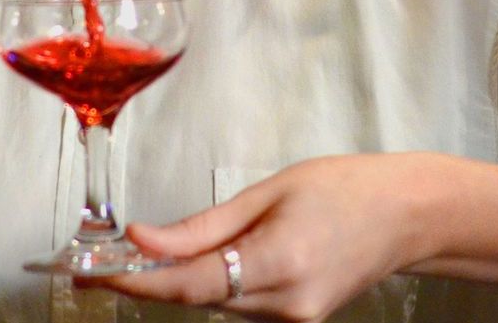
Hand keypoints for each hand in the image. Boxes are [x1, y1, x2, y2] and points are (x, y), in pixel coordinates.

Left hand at [93, 154, 441, 321]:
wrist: (408, 216)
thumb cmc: (345, 189)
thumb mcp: (267, 192)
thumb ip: (201, 226)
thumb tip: (141, 240)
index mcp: (277, 264)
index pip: (186, 285)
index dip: (133, 283)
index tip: (89, 275)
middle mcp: (285, 306)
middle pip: (196, 298)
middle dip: (150, 278)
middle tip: (100, 260)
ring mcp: (294, 322)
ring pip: (215, 305)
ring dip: (184, 280)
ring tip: (160, 251)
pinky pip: (239, 306)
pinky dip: (217, 284)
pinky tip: (215, 258)